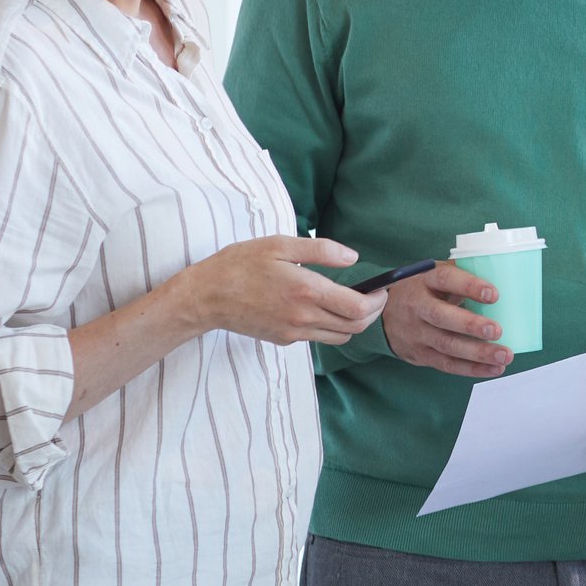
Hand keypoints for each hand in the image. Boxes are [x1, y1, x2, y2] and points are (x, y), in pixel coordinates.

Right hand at [176, 236, 385, 346]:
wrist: (204, 297)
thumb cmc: (240, 265)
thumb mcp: (280, 245)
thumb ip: (321, 250)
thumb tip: (353, 258)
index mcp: (306, 291)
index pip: (358, 308)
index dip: (377, 302)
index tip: (381, 289)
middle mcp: (303, 317)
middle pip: (355, 327)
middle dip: (371, 313)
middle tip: (372, 296)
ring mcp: (293, 332)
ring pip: (339, 337)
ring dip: (353, 323)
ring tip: (350, 302)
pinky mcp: (284, 340)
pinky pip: (318, 338)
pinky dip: (329, 327)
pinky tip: (320, 308)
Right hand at [381, 260, 511, 379]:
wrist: (387, 315)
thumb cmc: (424, 291)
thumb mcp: (435, 275)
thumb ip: (462, 273)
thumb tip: (501, 271)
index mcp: (425, 281)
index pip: (445, 280)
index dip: (468, 286)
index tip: (493, 294)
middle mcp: (418, 307)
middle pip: (441, 317)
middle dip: (470, 325)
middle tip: (497, 330)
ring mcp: (417, 333)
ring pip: (447, 345)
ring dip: (478, 353)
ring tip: (504, 355)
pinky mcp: (421, 355)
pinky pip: (447, 364)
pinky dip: (472, 369)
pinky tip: (494, 369)